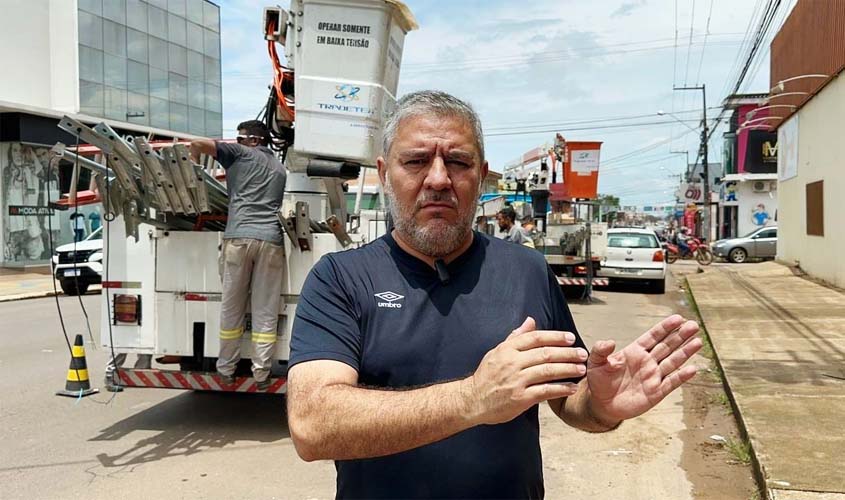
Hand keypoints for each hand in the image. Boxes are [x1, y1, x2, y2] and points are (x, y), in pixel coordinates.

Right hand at [467, 317, 586, 424]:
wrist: (472, 400)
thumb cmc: (486, 376)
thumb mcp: (497, 352)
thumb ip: (516, 337)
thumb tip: (530, 320)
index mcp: (507, 349)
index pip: (535, 338)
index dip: (555, 337)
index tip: (570, 338)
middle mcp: (512, 363)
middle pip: (545, 354)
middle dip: (567, 353)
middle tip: (582, 354)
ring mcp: (517, 380)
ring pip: (548, 371)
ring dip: (568, 369)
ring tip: (581, 369)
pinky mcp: (520, 398)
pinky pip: (545, 391)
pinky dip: (561, 388)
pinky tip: (571, 387)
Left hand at [585, 314, 701, 424]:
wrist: (602, 404)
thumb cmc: (599, 381)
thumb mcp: (595, 363)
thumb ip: (601, 350)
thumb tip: (610, 342)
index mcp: (635, 352)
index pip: (653, 336)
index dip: (665, 327)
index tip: (678, 318)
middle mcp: (647, 362)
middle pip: (667, 346)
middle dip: (680, 335)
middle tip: (693, 325)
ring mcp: (653, 376)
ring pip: (673, 361)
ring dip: (685, 352)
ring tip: (698, 341)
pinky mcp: (656, 392)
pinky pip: (671, 383)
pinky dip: (682, 376)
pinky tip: (692, 369)